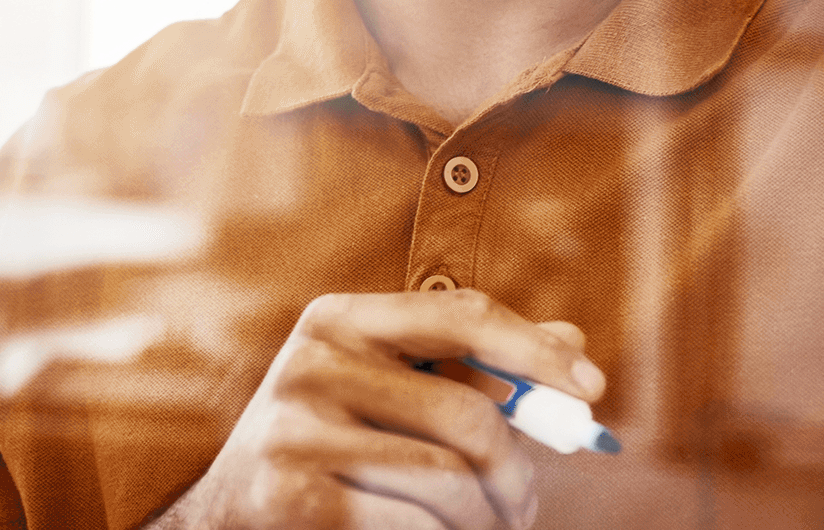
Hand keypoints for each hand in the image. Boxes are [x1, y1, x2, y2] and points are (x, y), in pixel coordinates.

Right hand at [162, 289, 604, 529]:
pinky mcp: (291, 500)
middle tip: (527, 505)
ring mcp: (293, 431)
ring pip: (446, 480)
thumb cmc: (333, 444)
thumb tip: (572, 343)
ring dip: (484, 518)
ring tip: (489, 528)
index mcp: (340, 317)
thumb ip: (473, 363)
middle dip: (515, 469)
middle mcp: (311, 361)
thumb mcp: (392, 386)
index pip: (462, 314)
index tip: (593, 389)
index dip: (535, 351)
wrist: (230, 515)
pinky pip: (411, 524)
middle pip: (466, 413)